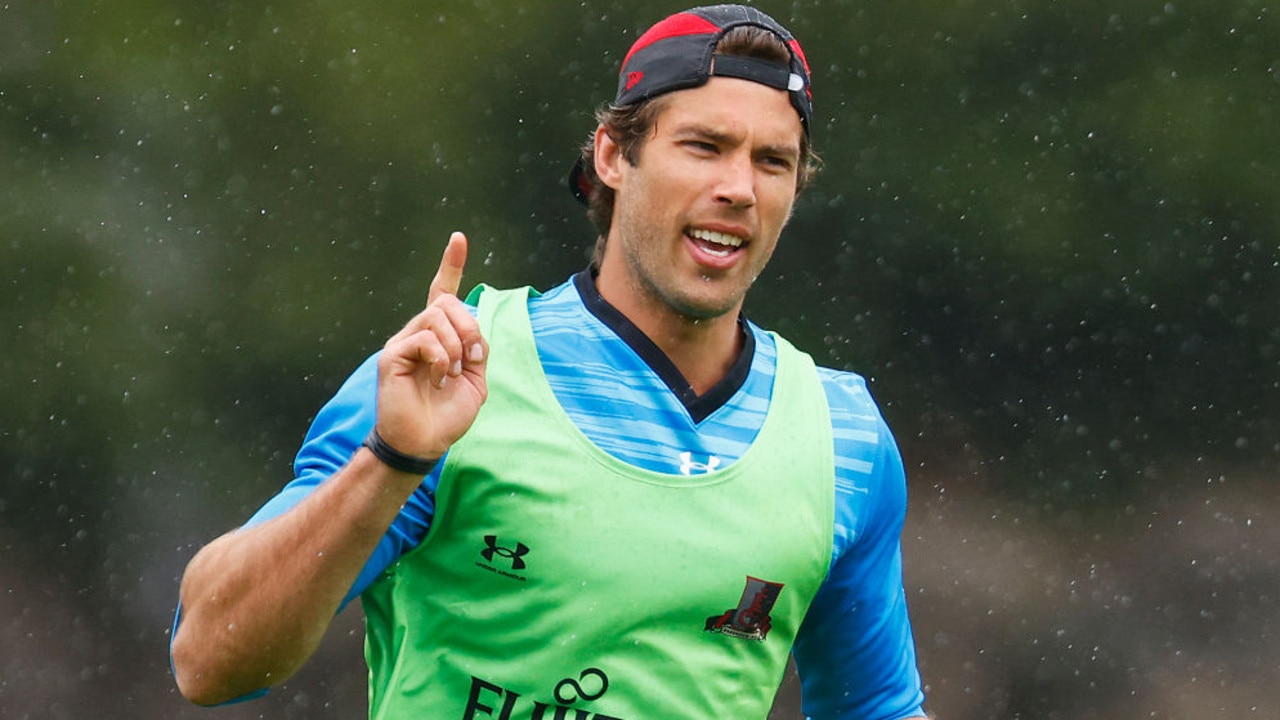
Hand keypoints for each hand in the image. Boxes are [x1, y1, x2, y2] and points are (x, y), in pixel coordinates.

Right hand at [374, 232, 487, 460]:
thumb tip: (472, 328)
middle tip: (474, 359)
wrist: (425, 442)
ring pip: (437, 317)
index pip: (442, 292)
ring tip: (454, 374)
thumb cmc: (447, 415)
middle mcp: (419, 333)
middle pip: (447, 303)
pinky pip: (425, 338)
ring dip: (457, 346)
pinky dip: (442, 358)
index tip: (458, 238)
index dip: (450, 265)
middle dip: (470, 327)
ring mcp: (403, 342)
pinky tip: (439, 378)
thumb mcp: (476, 380)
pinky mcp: (393, 355)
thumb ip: (477, 349)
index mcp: (440, 336)